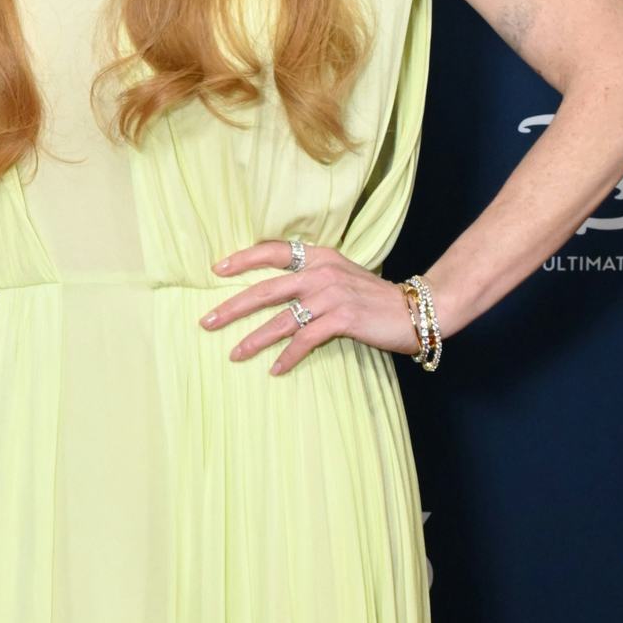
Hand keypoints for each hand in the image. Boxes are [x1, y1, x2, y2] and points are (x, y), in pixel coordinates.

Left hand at [201, 243, 423, 377]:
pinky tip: (275, 370)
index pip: (274, 252)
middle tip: (206, 321)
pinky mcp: (342, 319)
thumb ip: (312, 278)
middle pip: (266, 289)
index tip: (216, 270)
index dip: (243, 260)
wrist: (416, 311)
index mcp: (320, 257)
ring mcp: (332, 295)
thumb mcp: (342, 276)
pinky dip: (288, 356)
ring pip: (281, 319)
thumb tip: (277, 292)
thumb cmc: (374, 298)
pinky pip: (305, 340)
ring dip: (254, 339)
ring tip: (234, 354)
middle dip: (233, 306)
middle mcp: (322, 272)